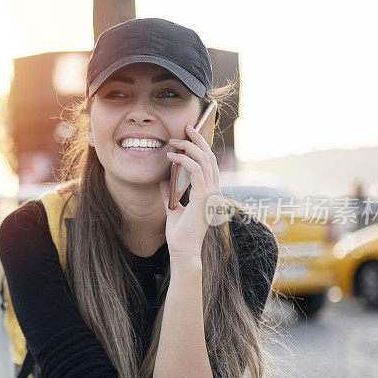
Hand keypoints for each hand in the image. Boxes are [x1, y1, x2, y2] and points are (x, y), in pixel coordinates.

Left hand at [159, 123, 222, 260]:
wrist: (183, 250)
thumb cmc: (180, 233)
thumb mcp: (173, 209)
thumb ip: (169, 195)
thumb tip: (163, 181)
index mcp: (210, 192)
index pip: (210, 163)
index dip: (202, 147)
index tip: (190, 134)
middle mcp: (214, 190)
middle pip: (210, 157)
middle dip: (198, 139)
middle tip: (186, 127)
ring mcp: (211, 193)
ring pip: (204, 160)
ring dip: (189, 146)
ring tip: (174, 140)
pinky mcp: (203, 197)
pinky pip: (195, 170)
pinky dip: (183, 160)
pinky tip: (171, 157)